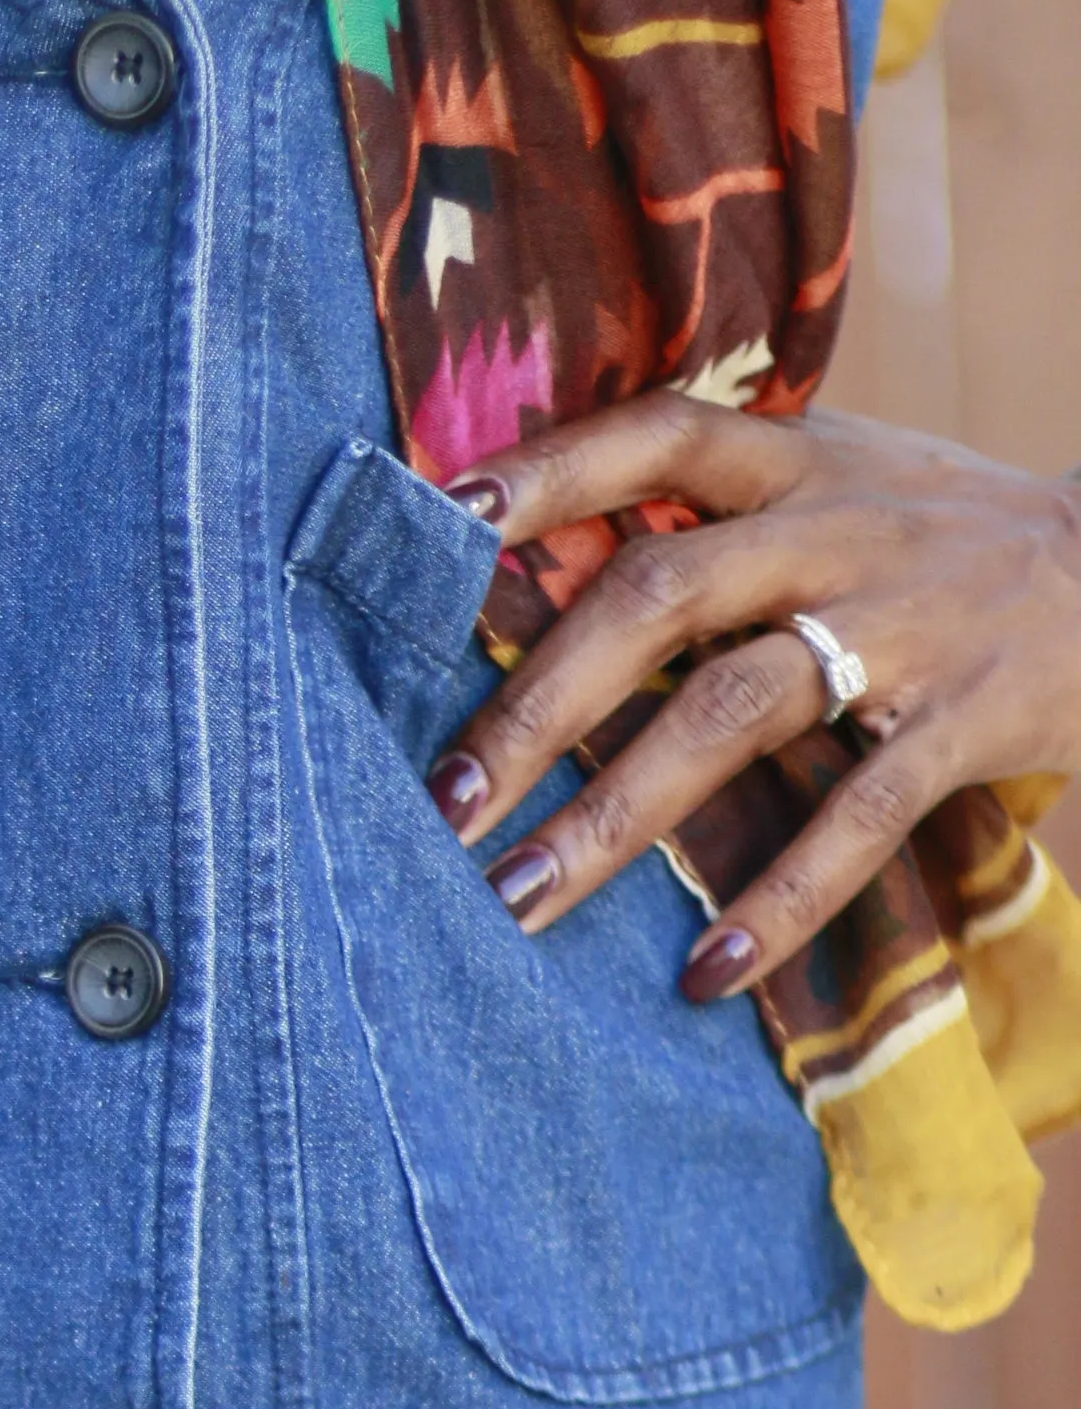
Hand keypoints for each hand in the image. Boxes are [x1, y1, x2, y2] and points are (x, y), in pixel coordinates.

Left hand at [424, 396, 1080, 997]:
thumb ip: (721, 512)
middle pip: (659, 595)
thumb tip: (542, 563)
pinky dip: (780, 897)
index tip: (444, 519)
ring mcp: (905, 626)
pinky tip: (703, 972)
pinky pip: (860, 815)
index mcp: (799, 464)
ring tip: (518, 900)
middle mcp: (839, 530)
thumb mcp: (848, 483)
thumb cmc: (949, 542)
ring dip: (615, 814)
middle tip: (440, 807)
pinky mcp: (968, 719)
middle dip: (536, 705)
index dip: (550, 470)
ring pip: (732, 709)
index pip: (658, 435)